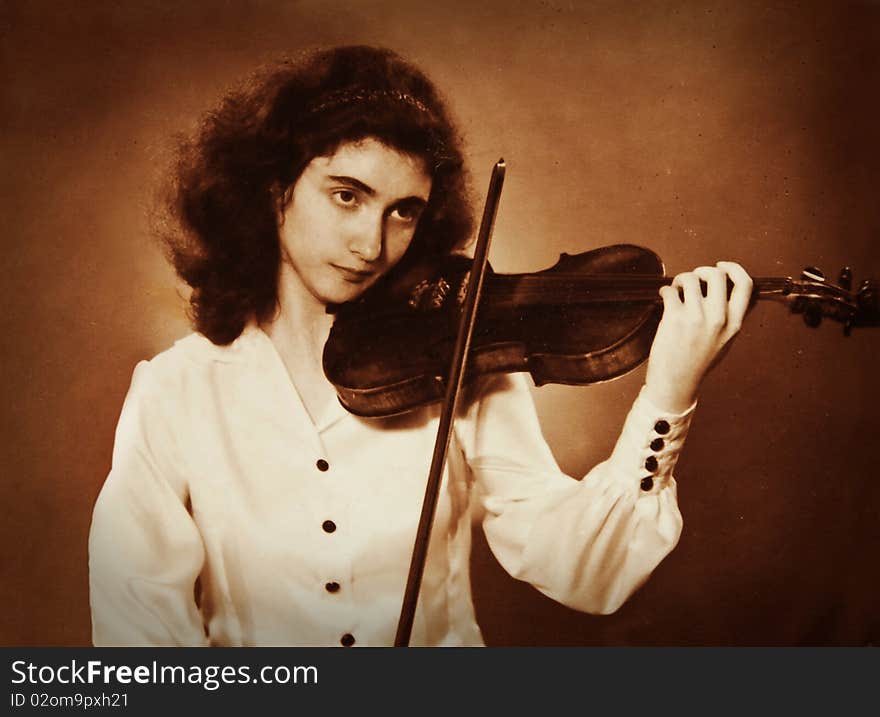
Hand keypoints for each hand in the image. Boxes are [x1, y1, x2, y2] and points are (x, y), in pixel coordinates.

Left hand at [644, 261, 752, 412]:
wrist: (676, 382)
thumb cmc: (698, 362)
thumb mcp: (725, 341)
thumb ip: (730, 317)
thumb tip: (728, 290)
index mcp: (734, 323)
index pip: (745, 285)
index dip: (733, 268)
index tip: (721, 266)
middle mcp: (718, 319)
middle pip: (716, 275)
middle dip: (701, 270)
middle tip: (692, 279)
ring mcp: (695, 318)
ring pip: (690, 278)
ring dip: (680, 280)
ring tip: (676, 290)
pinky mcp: (674, 318)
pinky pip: (670, 291)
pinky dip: (665, 290)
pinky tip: (665, 298)